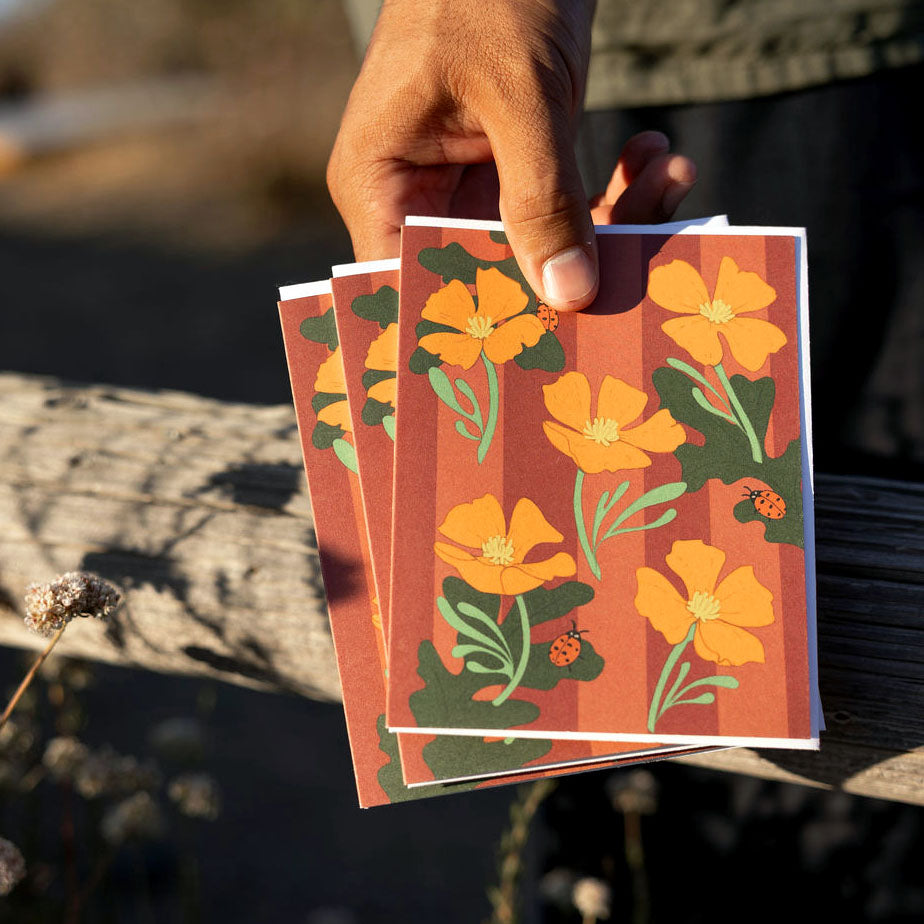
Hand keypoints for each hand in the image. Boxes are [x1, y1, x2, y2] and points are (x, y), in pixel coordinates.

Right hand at [328, 0, 694, 309]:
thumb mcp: (519, 93)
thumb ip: (540, 198)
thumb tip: (569, 296)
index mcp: (382, 183)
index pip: (407, 284)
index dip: (465, 326)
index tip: (534, 355)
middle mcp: (420, 194)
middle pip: (484, 274)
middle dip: (562, 277)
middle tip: (636, 280)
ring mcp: (473, 182)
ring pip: (537, 245)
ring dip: (610, 224)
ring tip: (670, 182)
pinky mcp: (520, 163)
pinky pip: (564, 203)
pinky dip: (615, 188)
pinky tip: (656, 155)